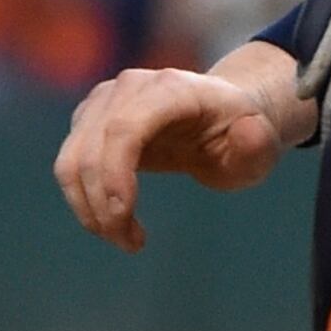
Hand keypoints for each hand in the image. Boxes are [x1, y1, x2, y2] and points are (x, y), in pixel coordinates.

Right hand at [51, 63, 292, 251]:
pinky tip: (117, 221)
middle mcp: (129, 87)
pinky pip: (70, 166)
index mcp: (172, 88)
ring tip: (125, 238)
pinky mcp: (88, 120)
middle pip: (91, 150)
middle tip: (130, 243)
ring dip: (89, 209)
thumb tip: (247, 132)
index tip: (123, 216)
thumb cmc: (240, 134)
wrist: (219, 116)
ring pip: (71, 161)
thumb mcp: (261, 146)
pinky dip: (85, 201)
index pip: (124, 128)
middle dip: (103, 206)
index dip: (115, 173)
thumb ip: (257, 143)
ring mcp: (103, 101)